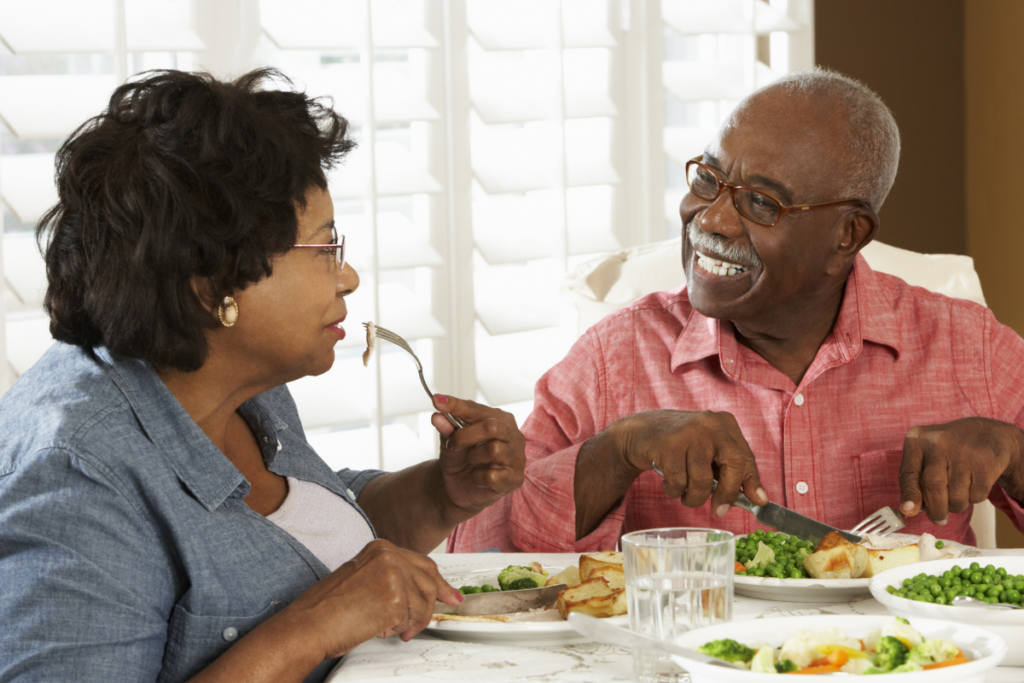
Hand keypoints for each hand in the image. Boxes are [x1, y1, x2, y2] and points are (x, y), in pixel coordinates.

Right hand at [277, 540, 461, 659]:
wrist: (309, 625)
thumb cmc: (327, 608)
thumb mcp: (362, 577)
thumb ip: (390, 576)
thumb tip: (417, 589)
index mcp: (380, 548)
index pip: (421, 562)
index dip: (438, 580)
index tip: (447, 591)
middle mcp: (389, 557)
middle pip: (429, 579)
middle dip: (438, 598)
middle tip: (446, 607)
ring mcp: (394, 576)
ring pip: (423, 602)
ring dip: (414, 621)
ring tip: (397, 629)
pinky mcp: (396, 599)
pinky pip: (411, 619)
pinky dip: (399, 629)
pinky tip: (381, 628)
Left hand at [429, 394, 525, 514]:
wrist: (459, 487)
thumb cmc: (460, 458)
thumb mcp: (449, 441)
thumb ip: (446, 428)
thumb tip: (437, 416)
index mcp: (501, 419)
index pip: (477, 409)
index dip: (456, 405)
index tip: (436, 400)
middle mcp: (513, 435)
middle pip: (492, 427)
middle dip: (465, 436)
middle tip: (452, 445)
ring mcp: (517, 458)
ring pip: (494, 449)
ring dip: (473, 456)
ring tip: (470, 461)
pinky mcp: (514, 479)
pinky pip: (492, 475)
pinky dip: (477, 478)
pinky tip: (477, 478)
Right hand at [613, 409, 766, 514]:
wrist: (644, 431)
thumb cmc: (683, 446)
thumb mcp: (710, 452)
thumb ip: (731, 471)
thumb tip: (759, 500)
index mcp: (726, 424)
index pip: (745, 457)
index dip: (752, 482)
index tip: (758, 502)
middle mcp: (711, 424)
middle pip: (732, 464)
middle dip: (727, 493)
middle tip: (719, 510)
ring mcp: (689, 432)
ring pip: (702, 480)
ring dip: (693, 497)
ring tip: (685, 494)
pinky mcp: (668, 444)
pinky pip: (678, 481)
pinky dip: (674, 490)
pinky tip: (668, 481)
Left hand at [899, 417, 1023, 523]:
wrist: (986, 434)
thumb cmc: (947, 451)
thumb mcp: (925, 457)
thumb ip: (914, 481)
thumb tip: (909, 510)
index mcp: (918, 440)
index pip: (909, 473)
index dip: (909, 495)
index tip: (908, 511)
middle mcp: (938, 443)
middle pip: (933, 486)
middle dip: (936, 509)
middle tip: (939, 519)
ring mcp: (964, 451)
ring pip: (956, 496)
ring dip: (956, 505)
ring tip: (957, 494)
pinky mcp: (985, 462)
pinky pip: (976, 495)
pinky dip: (973, 498)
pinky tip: (973, 484)